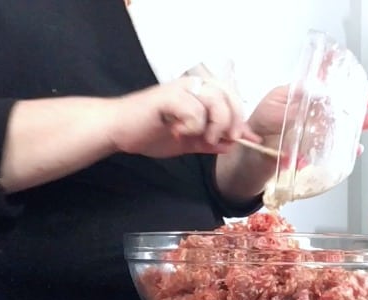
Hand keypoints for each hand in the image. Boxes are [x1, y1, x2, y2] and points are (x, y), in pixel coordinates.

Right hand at [111, 76, 259, 157]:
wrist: (118, 131)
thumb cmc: (149, 132)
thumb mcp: (187, 142)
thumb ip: (209, 142)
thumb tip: (231, 145)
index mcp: (198, 94)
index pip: (231, 100)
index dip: (241, 120)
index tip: (249, 139)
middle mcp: (192, 86)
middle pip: (228, 97)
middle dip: (231, 122)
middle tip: (220, 140)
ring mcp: (180, 88)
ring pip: (215, 101)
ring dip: (214, 124)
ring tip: (201, 137)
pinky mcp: (168, 96)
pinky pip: (194, 110)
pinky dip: (192, 125)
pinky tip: (178, 131)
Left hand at [247, 85, 367, 150]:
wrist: (248, 157)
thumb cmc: (255, 127)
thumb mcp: (270, 112)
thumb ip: (291, 109)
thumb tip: (316, 101)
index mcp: (298, 97)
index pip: (324, 84)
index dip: (342, 83)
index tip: (359, 83)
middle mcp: (308, 113)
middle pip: (338, 105)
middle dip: (356, 104)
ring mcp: (312, 132)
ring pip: (340, 125)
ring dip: (356, 125)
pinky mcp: (314, 150)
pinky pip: (334, 148)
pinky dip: (345, 149)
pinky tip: (354, 149)